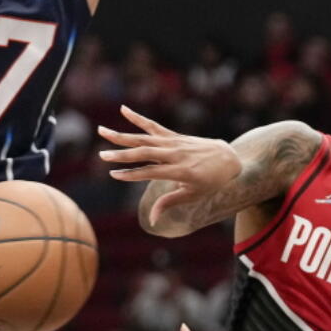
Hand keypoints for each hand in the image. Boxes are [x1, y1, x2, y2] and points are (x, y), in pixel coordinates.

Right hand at [98, 106, 241, 226]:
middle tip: (101, 155)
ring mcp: (174, 143)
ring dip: (122, 135)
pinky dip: (138, 118)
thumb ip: (169, 203)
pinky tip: (124, 110)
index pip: (151, 172)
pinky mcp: (174, 136)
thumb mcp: (193, 196)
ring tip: (102, 131)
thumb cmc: (211, 182)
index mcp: (180, 171)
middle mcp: (176, 154)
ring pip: (144, 138)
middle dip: (122, 154)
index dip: (132, 175)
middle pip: (144, 153)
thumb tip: (152, 220)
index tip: (114, 175)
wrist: (228, 159)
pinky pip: (154, 126)